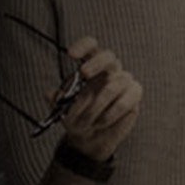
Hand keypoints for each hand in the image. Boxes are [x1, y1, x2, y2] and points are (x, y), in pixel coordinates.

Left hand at [55, 39, 141, 164]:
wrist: (90, 138)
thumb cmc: (78, 118)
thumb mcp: (62, 108)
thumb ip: (57, 99)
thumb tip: (50, 93)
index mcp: (90, 66)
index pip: (91, 47)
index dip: (83, 46)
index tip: (71, 54)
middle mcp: (108, 71)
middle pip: (108, 56)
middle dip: (96, 63)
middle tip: (84, 73)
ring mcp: (123, 82)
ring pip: (113, 85)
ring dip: (96, 105)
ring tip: (86, 120)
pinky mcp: (134, 95)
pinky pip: (124, 101)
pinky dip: (110, 114)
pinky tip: (102, 121)